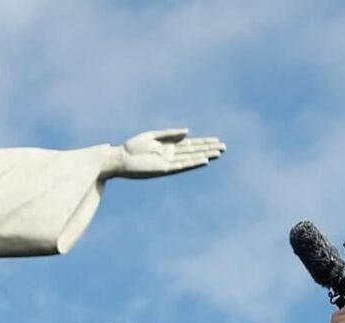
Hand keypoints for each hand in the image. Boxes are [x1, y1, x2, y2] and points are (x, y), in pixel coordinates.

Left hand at [103, 128, 224, 178]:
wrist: (120, 158)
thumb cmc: (132, 147)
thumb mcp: (152, 136)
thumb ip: (170, 134)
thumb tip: (188, 132)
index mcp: (168, 146)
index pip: (190, 144)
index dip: (203, 142)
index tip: (217, 140)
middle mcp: (171, 155)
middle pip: (194, 151)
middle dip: (208, 149)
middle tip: (224, 147)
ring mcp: (168, 162)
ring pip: (191, 158)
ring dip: (204, 155)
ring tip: (218, 153)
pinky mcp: (163, 169)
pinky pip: (182, 166)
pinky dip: (193, 163)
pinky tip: (203, 160)